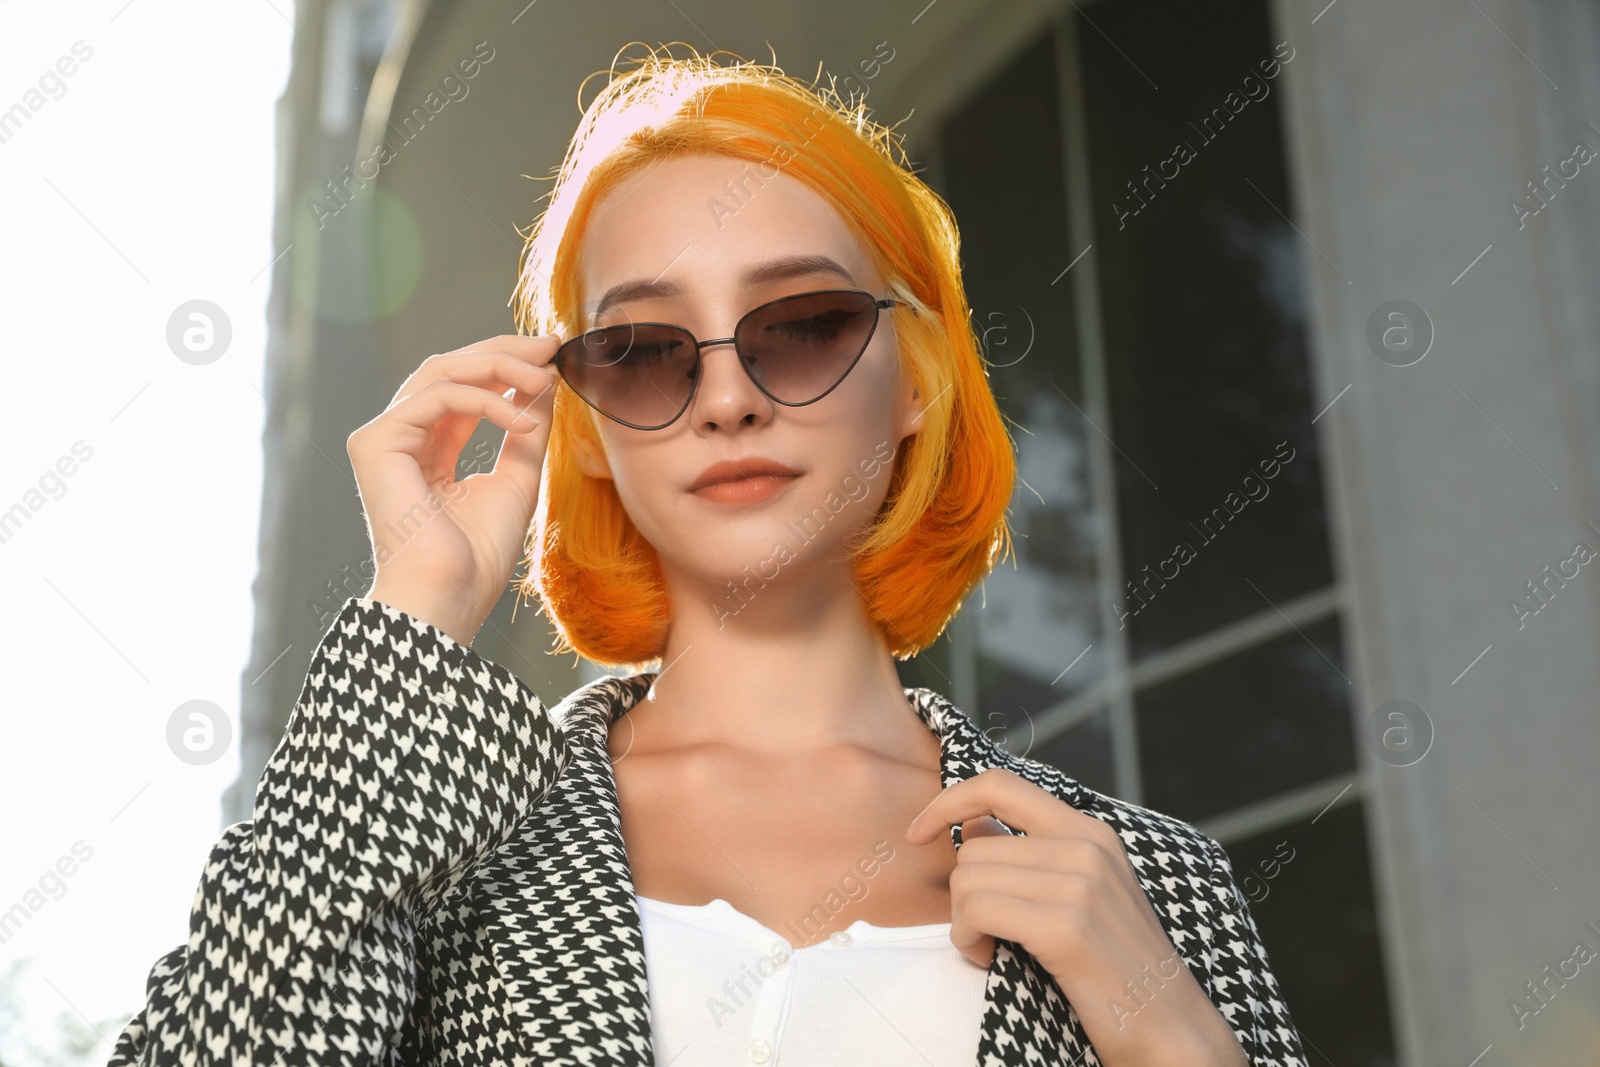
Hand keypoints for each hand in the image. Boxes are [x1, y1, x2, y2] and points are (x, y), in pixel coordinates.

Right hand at [346, 334, 559, 643]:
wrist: (448, 597)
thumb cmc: (477, 557)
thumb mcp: (517, 478)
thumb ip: (525, 429)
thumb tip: (545, 382)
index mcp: (428, 448)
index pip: (464, 386)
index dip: (507, 365)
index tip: (552, 354)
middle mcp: (401, 437)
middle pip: (449, 367)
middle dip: (504, 351)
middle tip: (551, 345)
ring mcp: (383, 437)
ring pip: (442, 371)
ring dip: (501, 368)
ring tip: (545, 379)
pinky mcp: (376, 442)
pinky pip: (438, 397)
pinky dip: (487, 402)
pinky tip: (523, 421)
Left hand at [904, 768, 1247, 1065]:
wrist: (1170, 1025)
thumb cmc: (1116, 965)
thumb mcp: (1084, 891)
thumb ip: (1033, 853)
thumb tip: (972, 826)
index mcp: (1089, 831)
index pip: (999, 784)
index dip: (947, 801)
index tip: (917, 832)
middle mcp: (1086, 845)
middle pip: (973, 849)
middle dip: (962, 897)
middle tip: (985, 934)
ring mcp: (1079, 884)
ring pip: (968, 880)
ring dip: (964, 923)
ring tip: (992, 948)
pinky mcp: (1066, 926)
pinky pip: (976, 911)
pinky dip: (967, 939)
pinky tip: (989, 958)